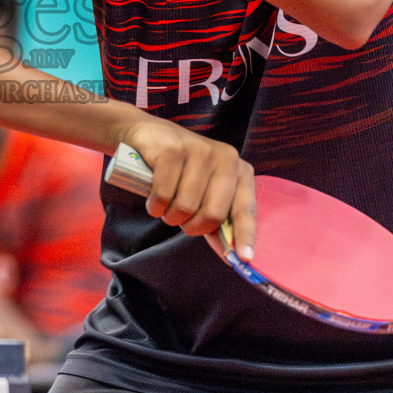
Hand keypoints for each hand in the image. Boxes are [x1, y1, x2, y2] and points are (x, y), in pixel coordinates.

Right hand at [119, 116, 256, 253]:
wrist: (148, 134)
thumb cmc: (180, 170)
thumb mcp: (204, 190)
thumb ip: (218, 220)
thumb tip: (231, 255)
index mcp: (239, 170)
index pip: (245, 208)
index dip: (244, 235)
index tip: (244, 258)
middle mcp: (225, 157)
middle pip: (213, 213)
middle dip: (191, 226)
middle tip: (180, 220)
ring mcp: (199, 150)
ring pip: (185, 206)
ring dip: (169, 215)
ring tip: (164, 205)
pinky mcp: (173, 149)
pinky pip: (164, 194)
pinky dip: (155, 205)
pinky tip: (153, 199)